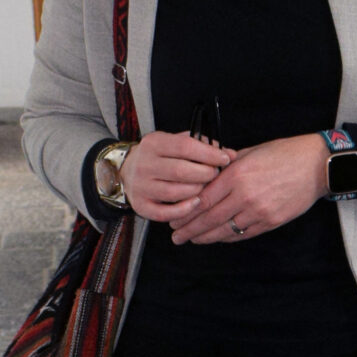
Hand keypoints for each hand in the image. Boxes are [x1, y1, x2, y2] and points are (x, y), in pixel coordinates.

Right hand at [119, 128, 234, 221]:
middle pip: (180, 171)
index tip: (224, 159)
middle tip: (215, 175)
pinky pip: (165, 213)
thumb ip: (202, 145)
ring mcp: (140, 187)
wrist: (126, 170)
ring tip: (206, 188)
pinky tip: (196, 204)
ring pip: (175, 192)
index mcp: (154, 143)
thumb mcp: (175, 142)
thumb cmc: (160, 156)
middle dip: (205, 174)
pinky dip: (184, 210)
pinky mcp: (141, 206)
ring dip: (197, 192)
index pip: (185, 146)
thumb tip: (230, 154)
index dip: (208, 154)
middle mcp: (144, 164)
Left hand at [169, 133, 329, 244]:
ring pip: (225, 230)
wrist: (316, 166)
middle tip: (176, 237)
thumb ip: (227, 166)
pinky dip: (228, 237)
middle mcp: (245, 196)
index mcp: (237, 175)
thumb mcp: (251, 152)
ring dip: (206, 237)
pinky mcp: (271, 222)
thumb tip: (207, 174)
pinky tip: (217, 238)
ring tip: (193, 240)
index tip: (174, 218)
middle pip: (210, 219)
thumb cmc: (284, 154)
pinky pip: (244, 234)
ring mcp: (259, 211)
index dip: (187, 212)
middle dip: (190, 230)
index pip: (204, 199)